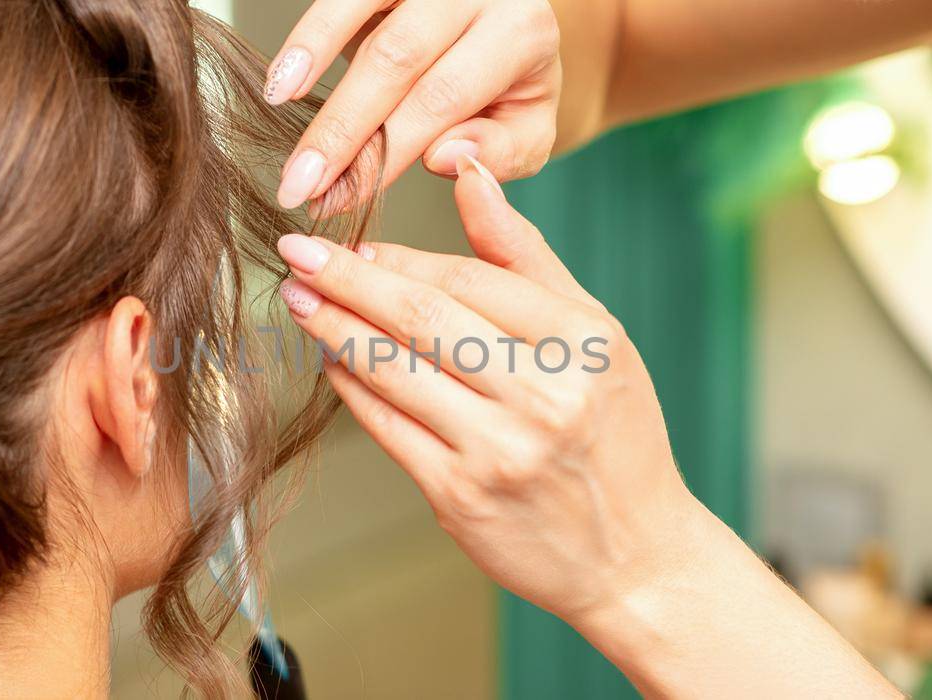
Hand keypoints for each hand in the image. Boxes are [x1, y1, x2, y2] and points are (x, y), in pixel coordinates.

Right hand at [267, 0, 561, 210]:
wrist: (511, 20)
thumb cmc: (512, 84)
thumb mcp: (528, 129)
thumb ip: (499, 151)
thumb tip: (440, 157)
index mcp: (519, 37)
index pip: (442, 99)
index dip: (383, 152)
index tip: (338, 199)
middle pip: (397, 58)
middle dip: (340, 127)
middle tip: (298, 185)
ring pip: (364, 9)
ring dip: (312, 58)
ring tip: (276, 105)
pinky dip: (311, 31)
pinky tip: (284, 71)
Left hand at [274, 159, 899, 697]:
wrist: (635, 556)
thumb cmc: (614, 435)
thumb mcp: (597, 336)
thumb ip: (524, 255)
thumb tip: (467, 170)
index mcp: (583, 342)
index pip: (469, 280)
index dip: (401, 258)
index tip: (353, 242)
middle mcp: (544, 394)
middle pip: (421, 319)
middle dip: (347, 281)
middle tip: (297, 253)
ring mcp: (499, 449)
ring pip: (393, 371)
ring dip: (335, 330)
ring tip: (301, 301)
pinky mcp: (461, 497)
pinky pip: (387, 428)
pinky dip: (353, 389)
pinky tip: (333, 364)